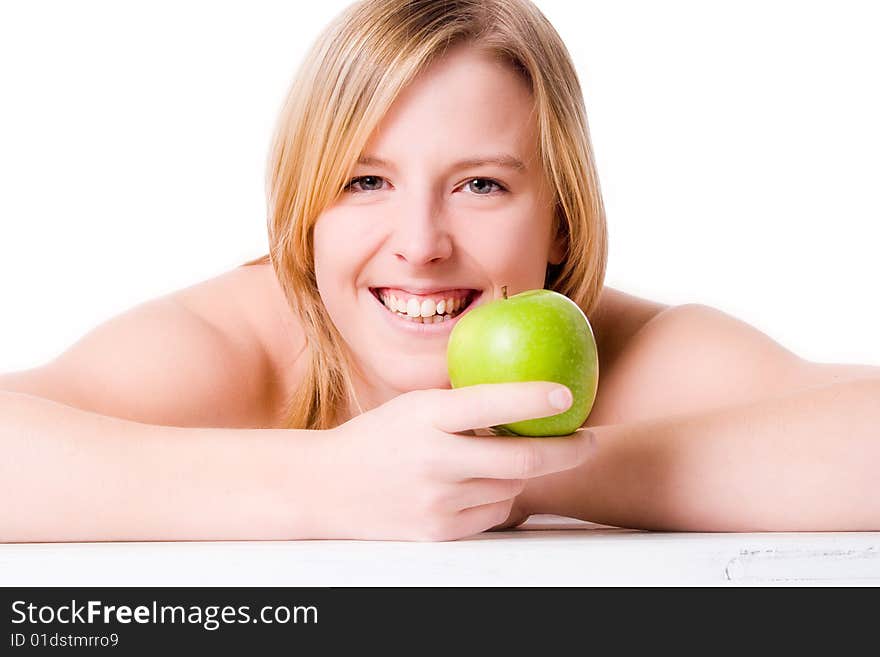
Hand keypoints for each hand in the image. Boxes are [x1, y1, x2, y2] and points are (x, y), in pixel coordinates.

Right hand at [315, 381, 595, 540]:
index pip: (491, 404)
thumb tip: (526, 383)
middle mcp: (433, 460)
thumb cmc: (380, 437)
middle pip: (520, 461)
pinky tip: (479, 484)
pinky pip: (493, 513)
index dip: (535, 398)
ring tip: (510, 457)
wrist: (330, 487)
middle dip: (566, 452)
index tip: (568, 393)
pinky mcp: (439, 531)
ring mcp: (437, 501)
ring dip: (522, 472)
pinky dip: (498, 496)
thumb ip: (463, 402)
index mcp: (426, 417)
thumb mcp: (414, 406)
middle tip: (587, 441)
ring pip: (510, 487)